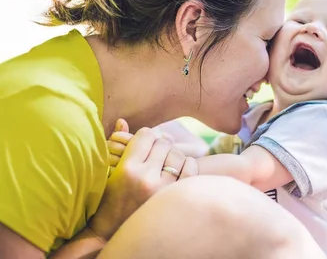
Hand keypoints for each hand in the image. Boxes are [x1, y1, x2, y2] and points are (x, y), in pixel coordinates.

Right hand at [90, 119, 195, 240]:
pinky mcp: (175, 197)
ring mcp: (163, 189)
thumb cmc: (107, 199)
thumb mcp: (108, 172)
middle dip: (160, 145)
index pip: (146, 135)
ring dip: (172, 155)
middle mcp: (146, 178)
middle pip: (163, 143)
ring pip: (178, 155)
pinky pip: (191, 169)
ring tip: (165, 163)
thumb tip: (123, 120)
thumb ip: (118, 145)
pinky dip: (187, 165)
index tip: (144, 143)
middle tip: (156, 153)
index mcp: (127, 169)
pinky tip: (178, 170)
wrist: (111, 234)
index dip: (146, 136)